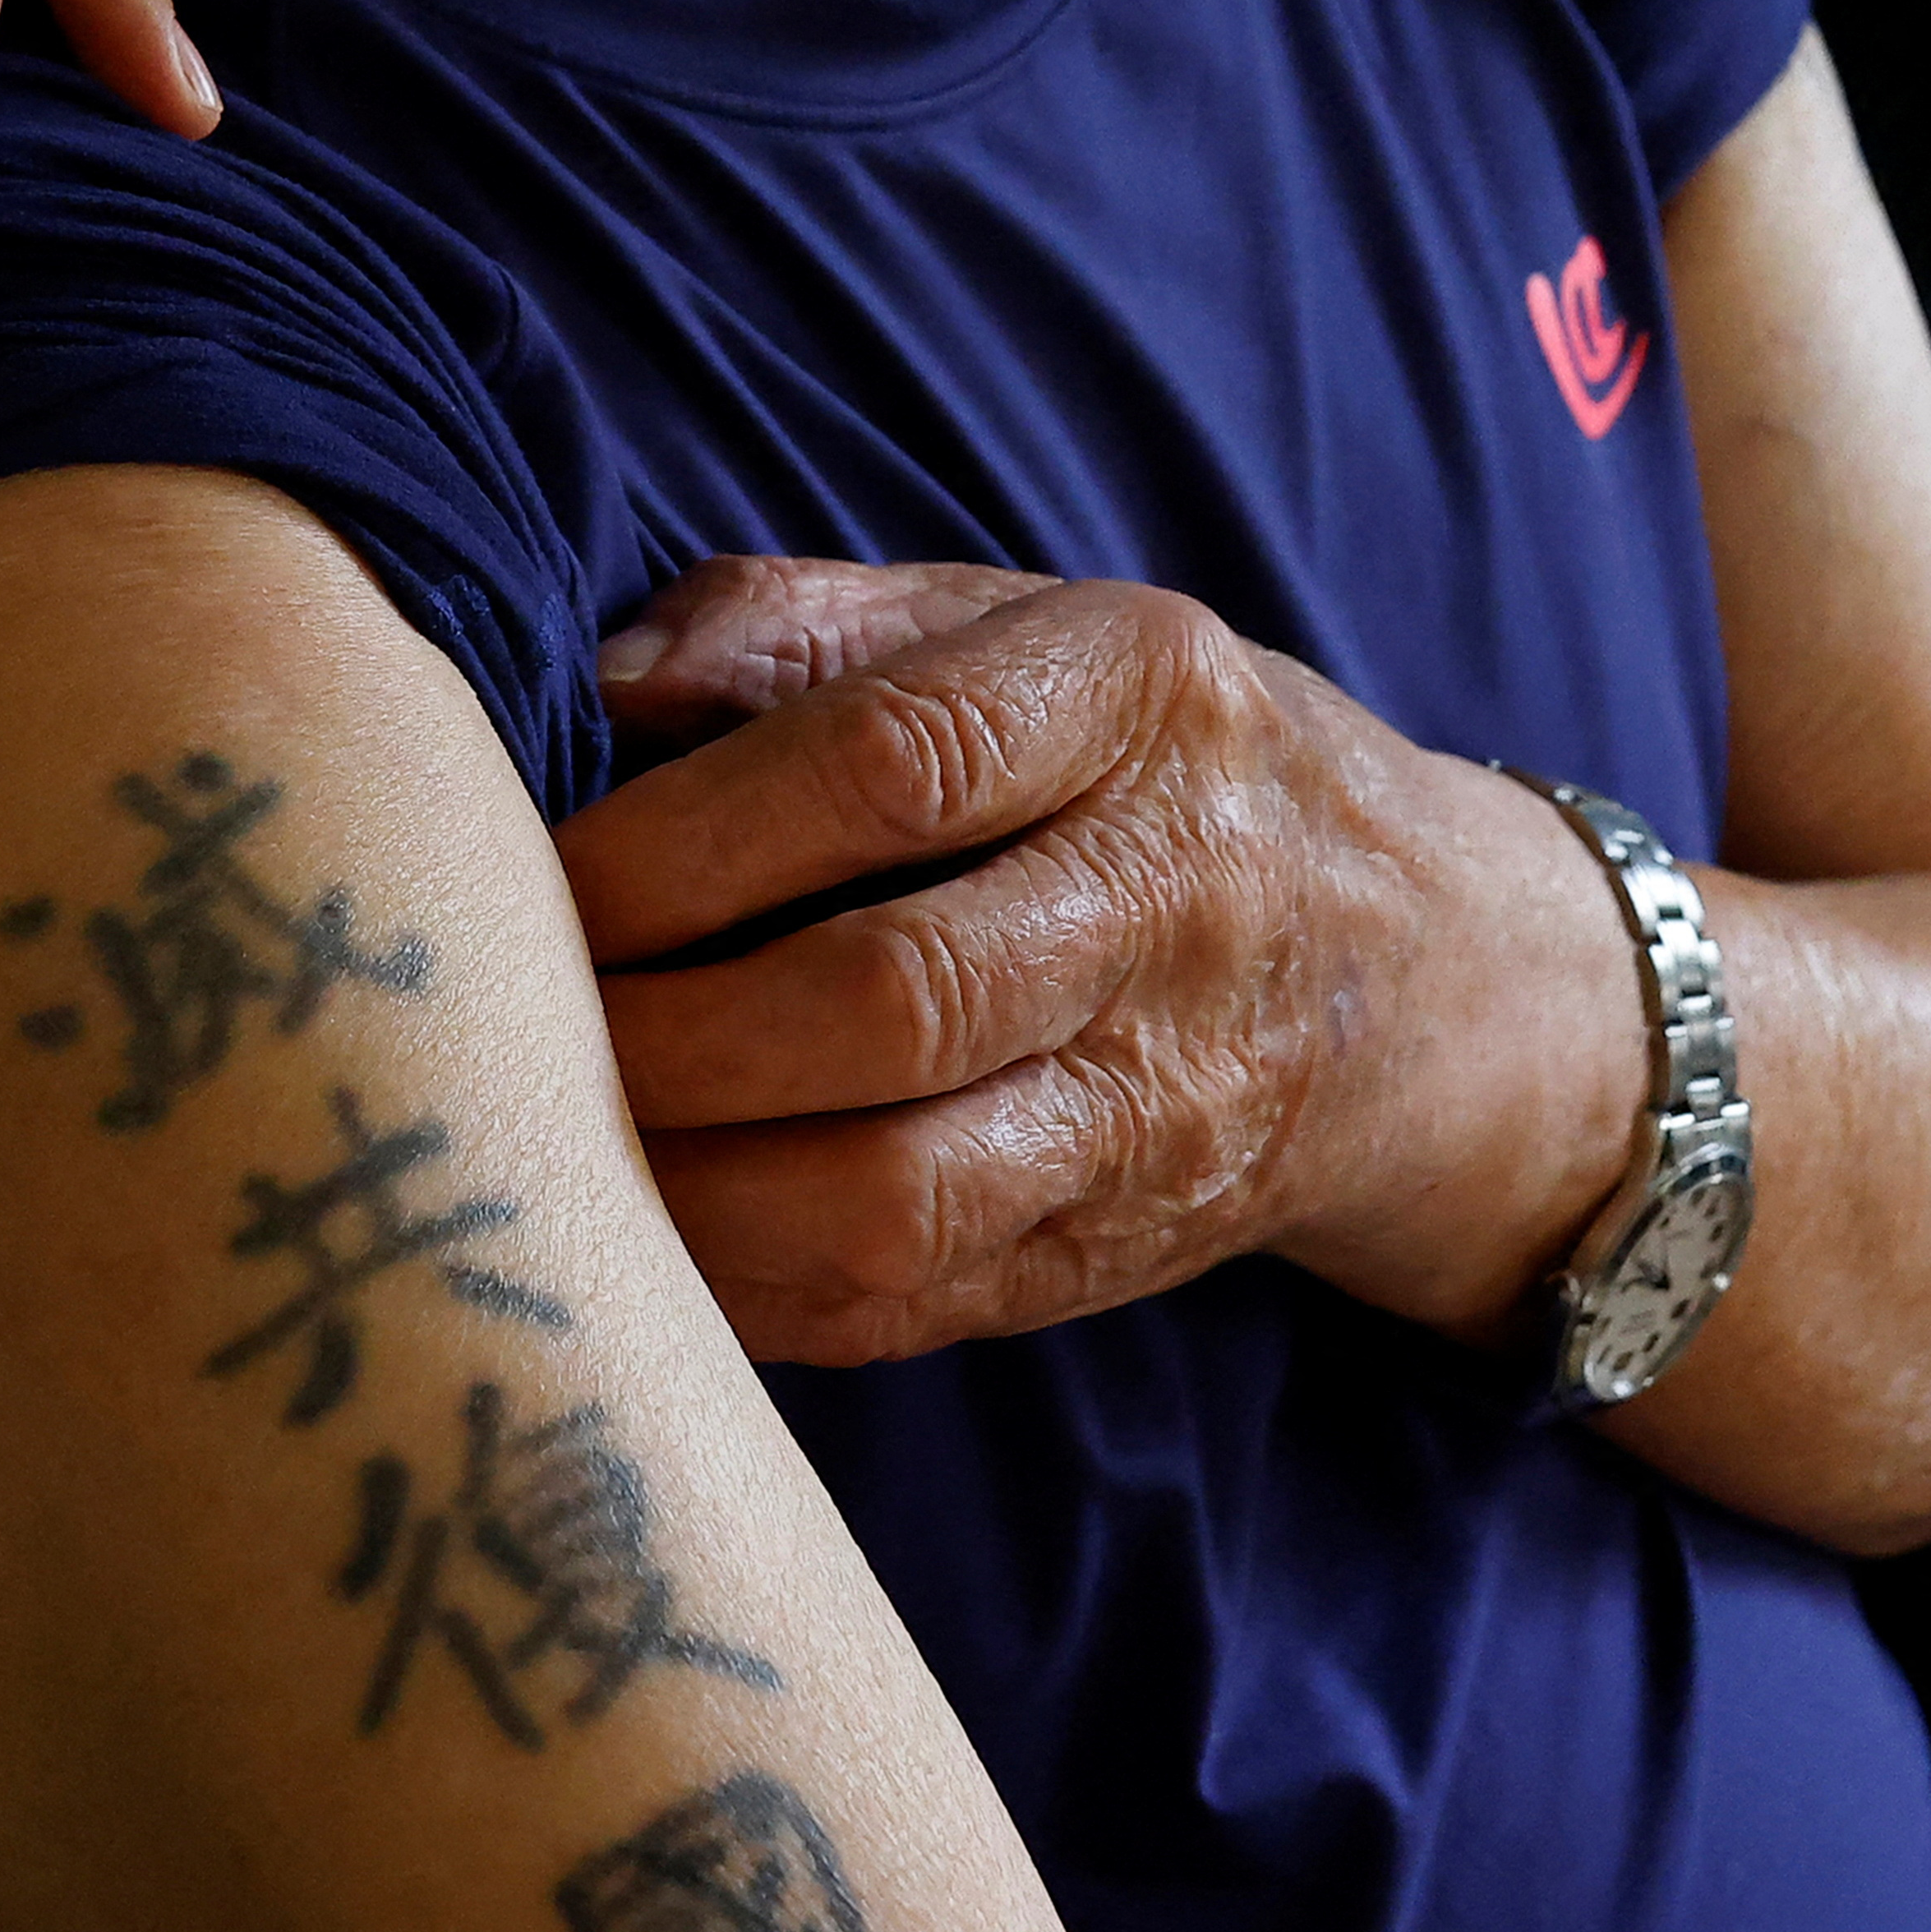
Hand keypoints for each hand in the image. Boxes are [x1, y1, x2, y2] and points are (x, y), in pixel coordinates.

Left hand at [558, 556, 1630, 1364]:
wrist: (1427, 970)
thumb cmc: (1150, 767)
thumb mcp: (1022, 628)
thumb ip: (803, 626)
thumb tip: (602, 683)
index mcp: (1137, 700)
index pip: (889, 769)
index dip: (682, 841)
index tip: (543, 879)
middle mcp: (1178, 898)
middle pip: (887, 998)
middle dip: (662, 1032)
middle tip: (503, 1034)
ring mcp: (1169, 1099)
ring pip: (900, 1191)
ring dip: (688, 1192)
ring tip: (551, 1150)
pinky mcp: (1127, 1250)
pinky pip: (913, 1304)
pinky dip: (750, 1294)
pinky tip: (647, 1246)